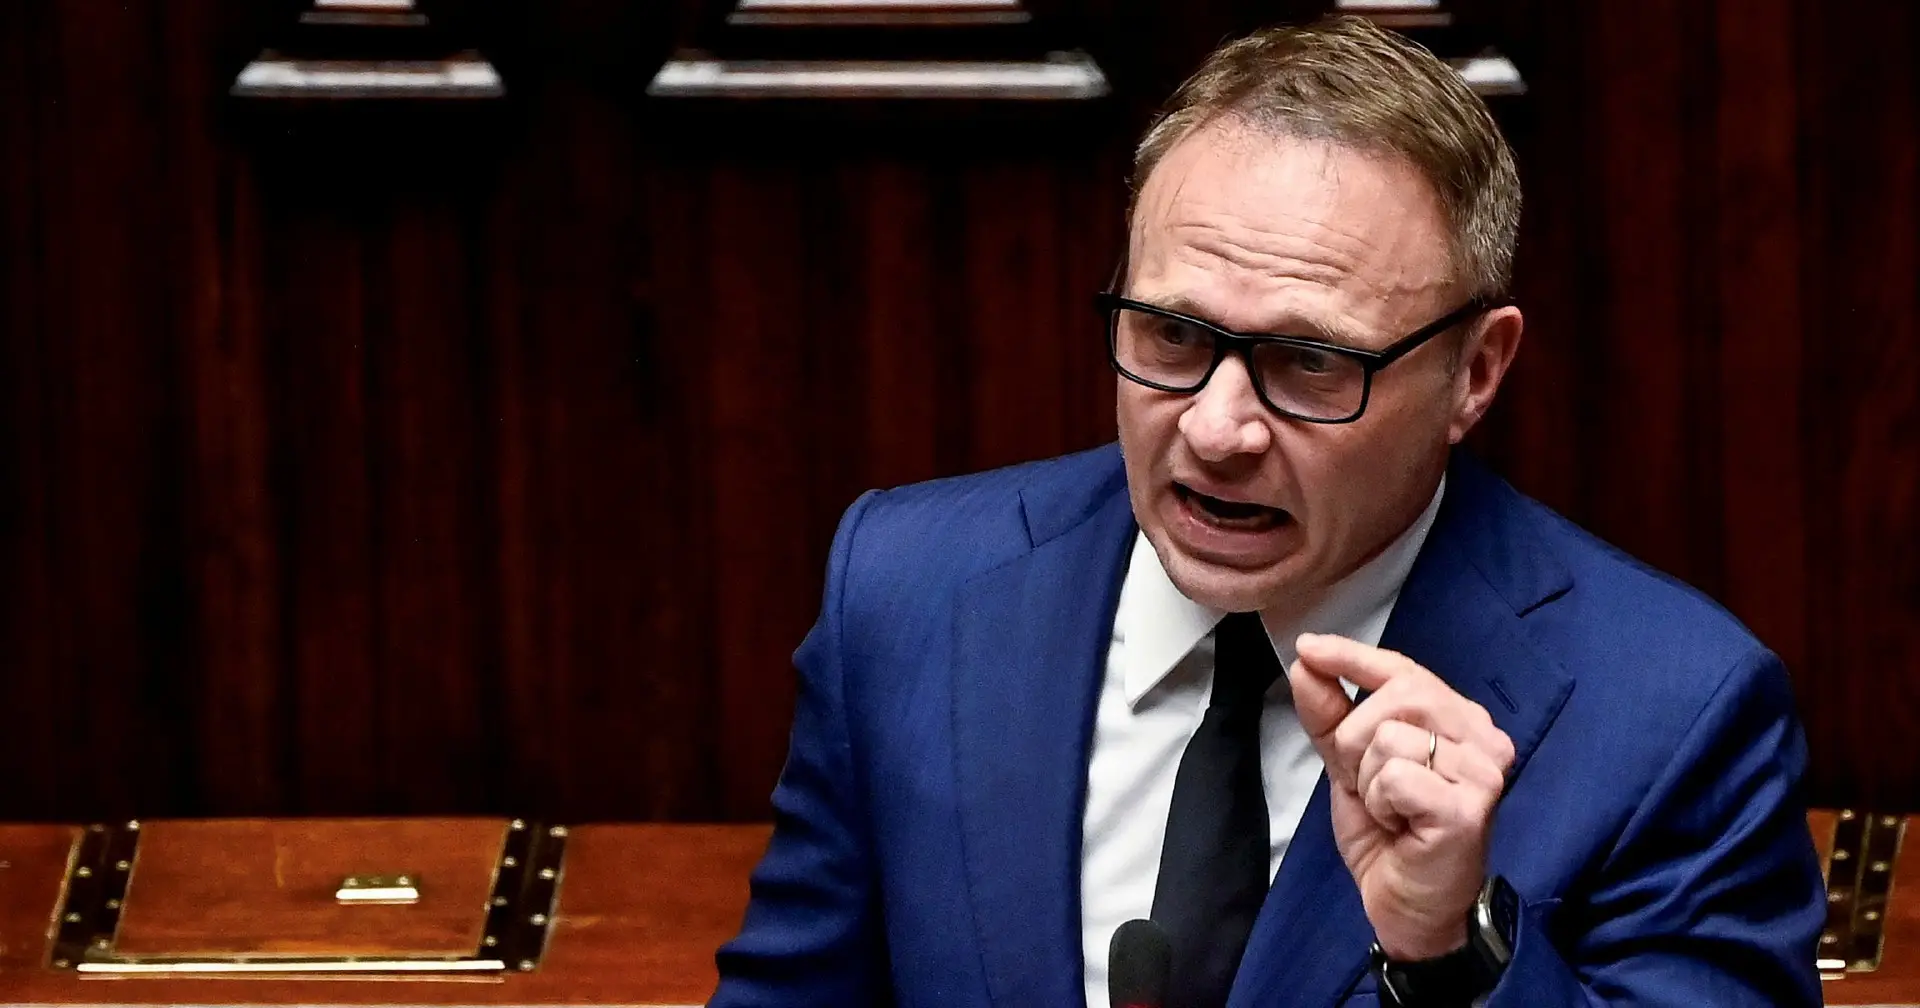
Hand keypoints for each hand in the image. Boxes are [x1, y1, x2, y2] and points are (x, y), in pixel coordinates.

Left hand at [1288, 632, 1514, 961]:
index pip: (1405, 670)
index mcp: (1460, 720)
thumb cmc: (1389, 836)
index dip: (1353, 656)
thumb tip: (1307, 661)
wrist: (1408, 906)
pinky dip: (1381, 801)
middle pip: (1398, 695)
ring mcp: (1483, 772)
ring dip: (1368, 777)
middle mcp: (1484, 738)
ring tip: (1390, 808)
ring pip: (1390, 736)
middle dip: (1355, 737)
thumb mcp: (1349, 764)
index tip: (1309, 647)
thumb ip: (1330, 713)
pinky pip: (1396, 775)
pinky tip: (1400, 824)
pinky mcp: (1469, 806)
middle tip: (1367, 782)